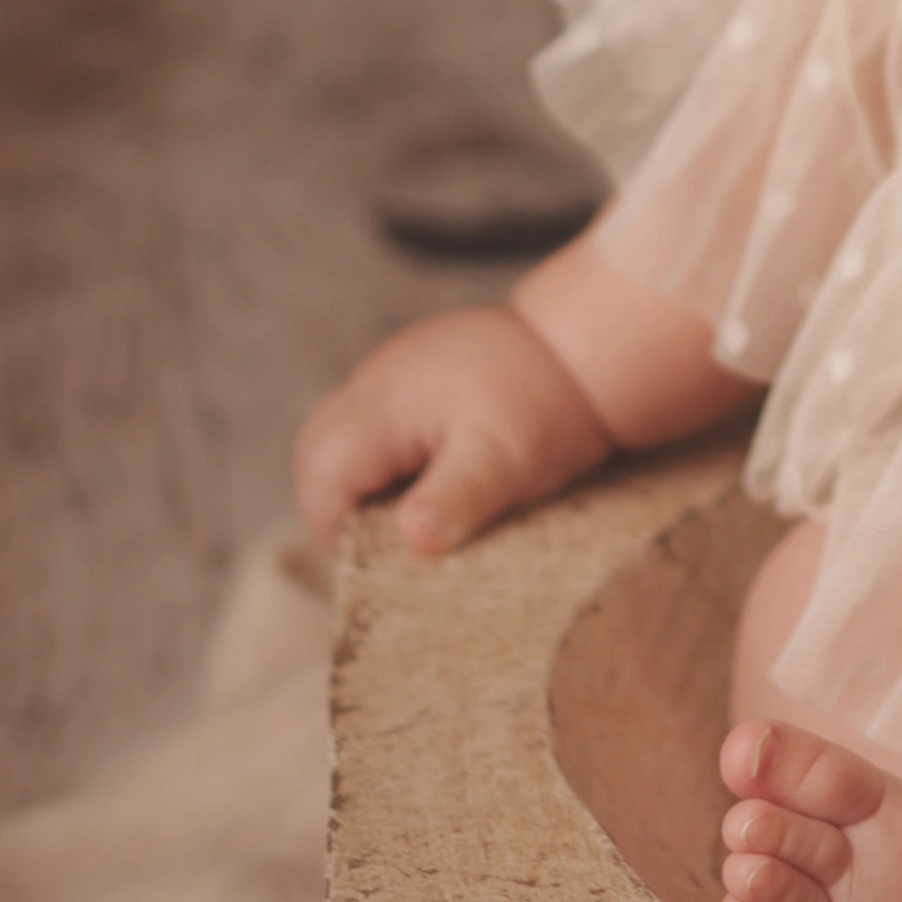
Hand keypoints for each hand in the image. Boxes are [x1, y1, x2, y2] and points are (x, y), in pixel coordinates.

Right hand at [290, 304, 609, 553]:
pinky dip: (387, 464)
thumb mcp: (508, 460)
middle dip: (343, 510)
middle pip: (316, 461)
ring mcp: (385, 375)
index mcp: (382, 404)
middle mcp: (370, 383)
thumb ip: (456, 497)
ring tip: (420, 510)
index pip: (321, 481)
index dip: (341, 531)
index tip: (393, 558)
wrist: (585, 343)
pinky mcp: (405, 379)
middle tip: (401, 541)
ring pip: (338, 446)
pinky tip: (435, 476)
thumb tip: (412, 540)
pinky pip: (370, 430)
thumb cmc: (547, 405)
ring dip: (364, 488)